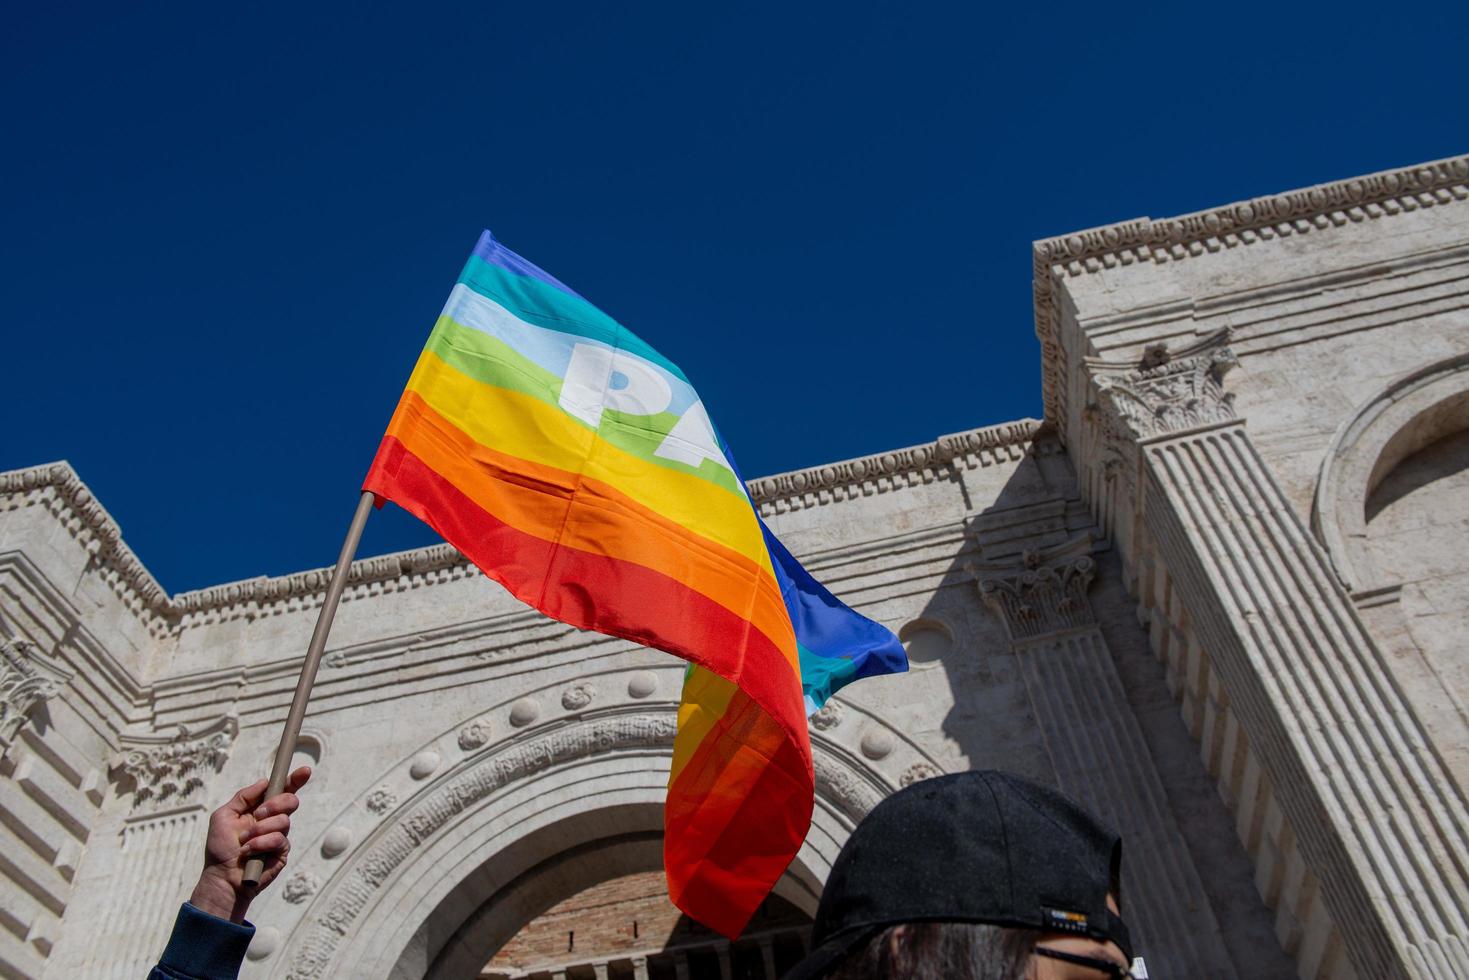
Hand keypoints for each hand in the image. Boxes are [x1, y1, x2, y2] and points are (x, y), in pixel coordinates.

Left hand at [188, 766, 310, 922]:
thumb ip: (243, 797)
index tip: (305, 770)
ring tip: (245, 841)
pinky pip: (279, 839)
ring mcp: (279, 835)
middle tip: (258, 814)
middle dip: (276, 804)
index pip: (282, 791)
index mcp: (260, 809)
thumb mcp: (223, 816)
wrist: (222, 876)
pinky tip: (249, 851)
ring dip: (260, 829)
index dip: (295, 779)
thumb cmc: (220, 848)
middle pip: (290, 801)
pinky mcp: (282, 851)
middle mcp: (272, 820)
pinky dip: (261, 843)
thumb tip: (264, 782)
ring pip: (283, 821)